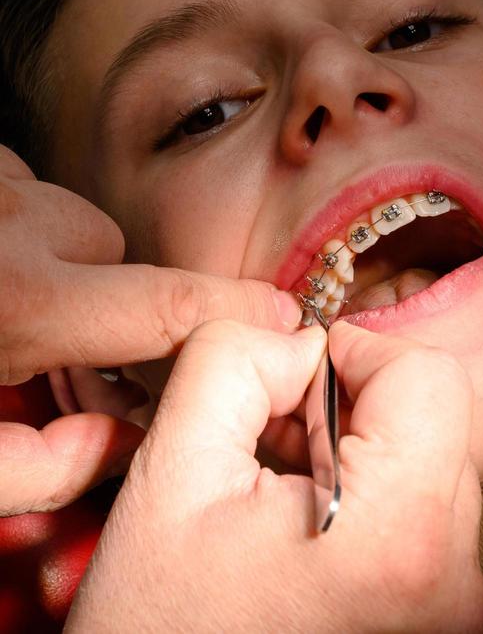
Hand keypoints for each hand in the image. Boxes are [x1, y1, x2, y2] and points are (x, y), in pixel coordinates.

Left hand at [0, 145, 300, 513]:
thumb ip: (44, 468)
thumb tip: (128, 448)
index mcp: (16, 300)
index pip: (164, 301)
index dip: (236, 311)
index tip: (285, 316)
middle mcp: (14, 222)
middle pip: (112, 248)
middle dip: (97, 291)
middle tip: (42, 331)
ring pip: (72, 212)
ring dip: (52, 250)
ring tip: (4, 291)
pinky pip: (31, 184)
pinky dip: (22, 217)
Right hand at [66, 319, 482, 632]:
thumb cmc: (162, 630)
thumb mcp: (172, 470)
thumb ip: (233, 361)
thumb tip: (296, 338)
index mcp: (402, 536)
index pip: (430, 375)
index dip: (357, 352)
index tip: (297, 379)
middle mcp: (452, 582)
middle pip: (431, 417)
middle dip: (348, 407)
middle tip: (273, 442)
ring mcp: (452, 611)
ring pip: (427, 463)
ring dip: (355, 452)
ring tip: (281, 491)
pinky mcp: (440, 623)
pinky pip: (424, 518)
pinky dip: (367, 498)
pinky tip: (304, 525)